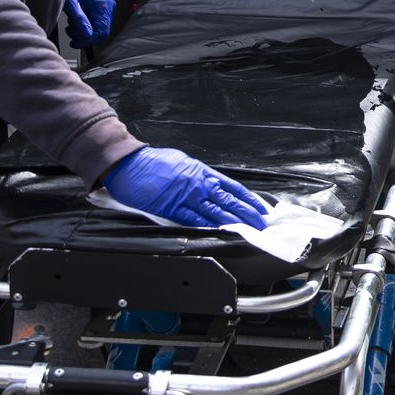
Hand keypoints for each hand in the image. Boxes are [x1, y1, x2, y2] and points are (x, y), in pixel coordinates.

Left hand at [64, 0, 114, 47]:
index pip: (102, 32)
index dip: (88, 40)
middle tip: (71, 34)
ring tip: (71, 27)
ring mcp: (106, 10)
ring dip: (83, 33)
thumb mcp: (71, 3)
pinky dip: (85, 28)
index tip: (75, 42)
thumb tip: (87, 35)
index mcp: (104, 6)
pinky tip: (76, 23)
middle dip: (85, 37)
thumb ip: (79, 19)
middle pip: (101, 34)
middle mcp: (108, 9)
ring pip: (98, 31)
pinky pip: (96, 26)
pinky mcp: (102, 12)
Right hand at [102, 147, 268, 228]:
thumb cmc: (153, 161)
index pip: (233, 187)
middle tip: (262, 224)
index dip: (249, 199)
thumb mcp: (182, 162)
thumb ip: (197, 174)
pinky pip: (196, 220)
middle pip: (230, 201)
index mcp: (202, 171)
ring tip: (249, 231)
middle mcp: (199, 184)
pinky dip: (211, 227)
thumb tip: (207, 183)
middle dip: (248, 214)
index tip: (260, 208)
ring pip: (217, 212)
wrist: (131, 164)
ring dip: (235, 223)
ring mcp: (188, 197)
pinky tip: (223, 233)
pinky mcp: (174, 208)